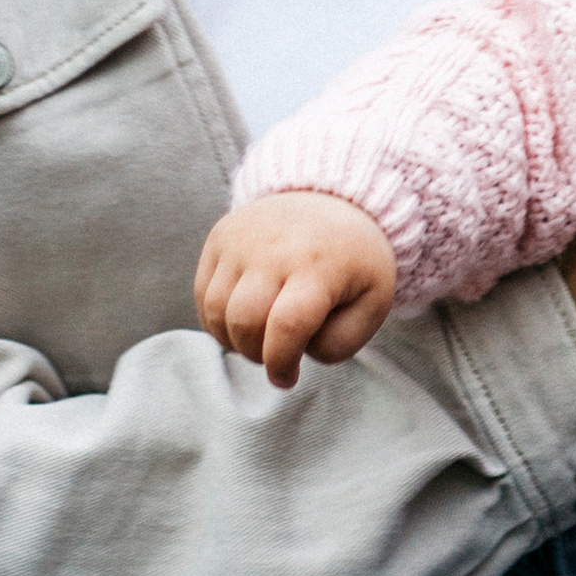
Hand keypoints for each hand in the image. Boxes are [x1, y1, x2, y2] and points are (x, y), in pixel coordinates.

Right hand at [196, 192, 397, 387]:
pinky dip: (217, 321)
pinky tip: (243, 321)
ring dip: (234, 340)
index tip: (287, 378)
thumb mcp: (373, 303)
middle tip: (276, 356)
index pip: (288, 326)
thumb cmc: (355, 262)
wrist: (333, 197)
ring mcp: (242, 239)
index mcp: (321, 265)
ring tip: (260, 338)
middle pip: (245, 321)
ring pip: (216, 311)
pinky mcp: (220, 236)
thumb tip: (294, 354)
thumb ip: (340, 342)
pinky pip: (202, 294)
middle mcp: (275, 247)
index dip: (281, 363)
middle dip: (257, 355)